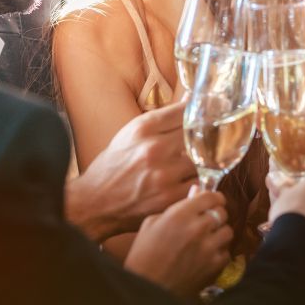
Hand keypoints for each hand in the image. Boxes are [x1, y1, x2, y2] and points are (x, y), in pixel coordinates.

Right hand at [65, 101, 196, 241]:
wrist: (95, 202)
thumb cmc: (113, 166)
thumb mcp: (130, 134)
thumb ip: (161, 120)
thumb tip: (190, 102)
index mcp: (142, 128)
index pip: (183, 111)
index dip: (197, 112)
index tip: (206, 113)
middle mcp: (153, 148)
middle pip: (197, 134)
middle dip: (204, 136)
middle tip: (209, 139)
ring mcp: (163, 174)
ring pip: (203, 160)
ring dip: (204, 160)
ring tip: (201, 161)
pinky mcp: (170, 197)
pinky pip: (199, 183)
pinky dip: (199, 180)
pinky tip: (194, 179)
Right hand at [125, 191, 232, 297]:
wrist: (146, 287)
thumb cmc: (143, 255)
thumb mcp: (151, 223)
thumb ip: (176, 207)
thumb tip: (195, 194)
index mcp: (180, 214)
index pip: (210, 197)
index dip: (214, 197)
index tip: (213, 200)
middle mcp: (197, 228)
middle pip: (222, 212)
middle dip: (216, 214)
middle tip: (208, 220)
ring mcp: (208, 248)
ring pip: (228, 231)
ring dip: (219, 233)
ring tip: (208, 239)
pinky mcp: (214, 266)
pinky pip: (226, 253)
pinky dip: (219, 253)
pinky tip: (207, 255)